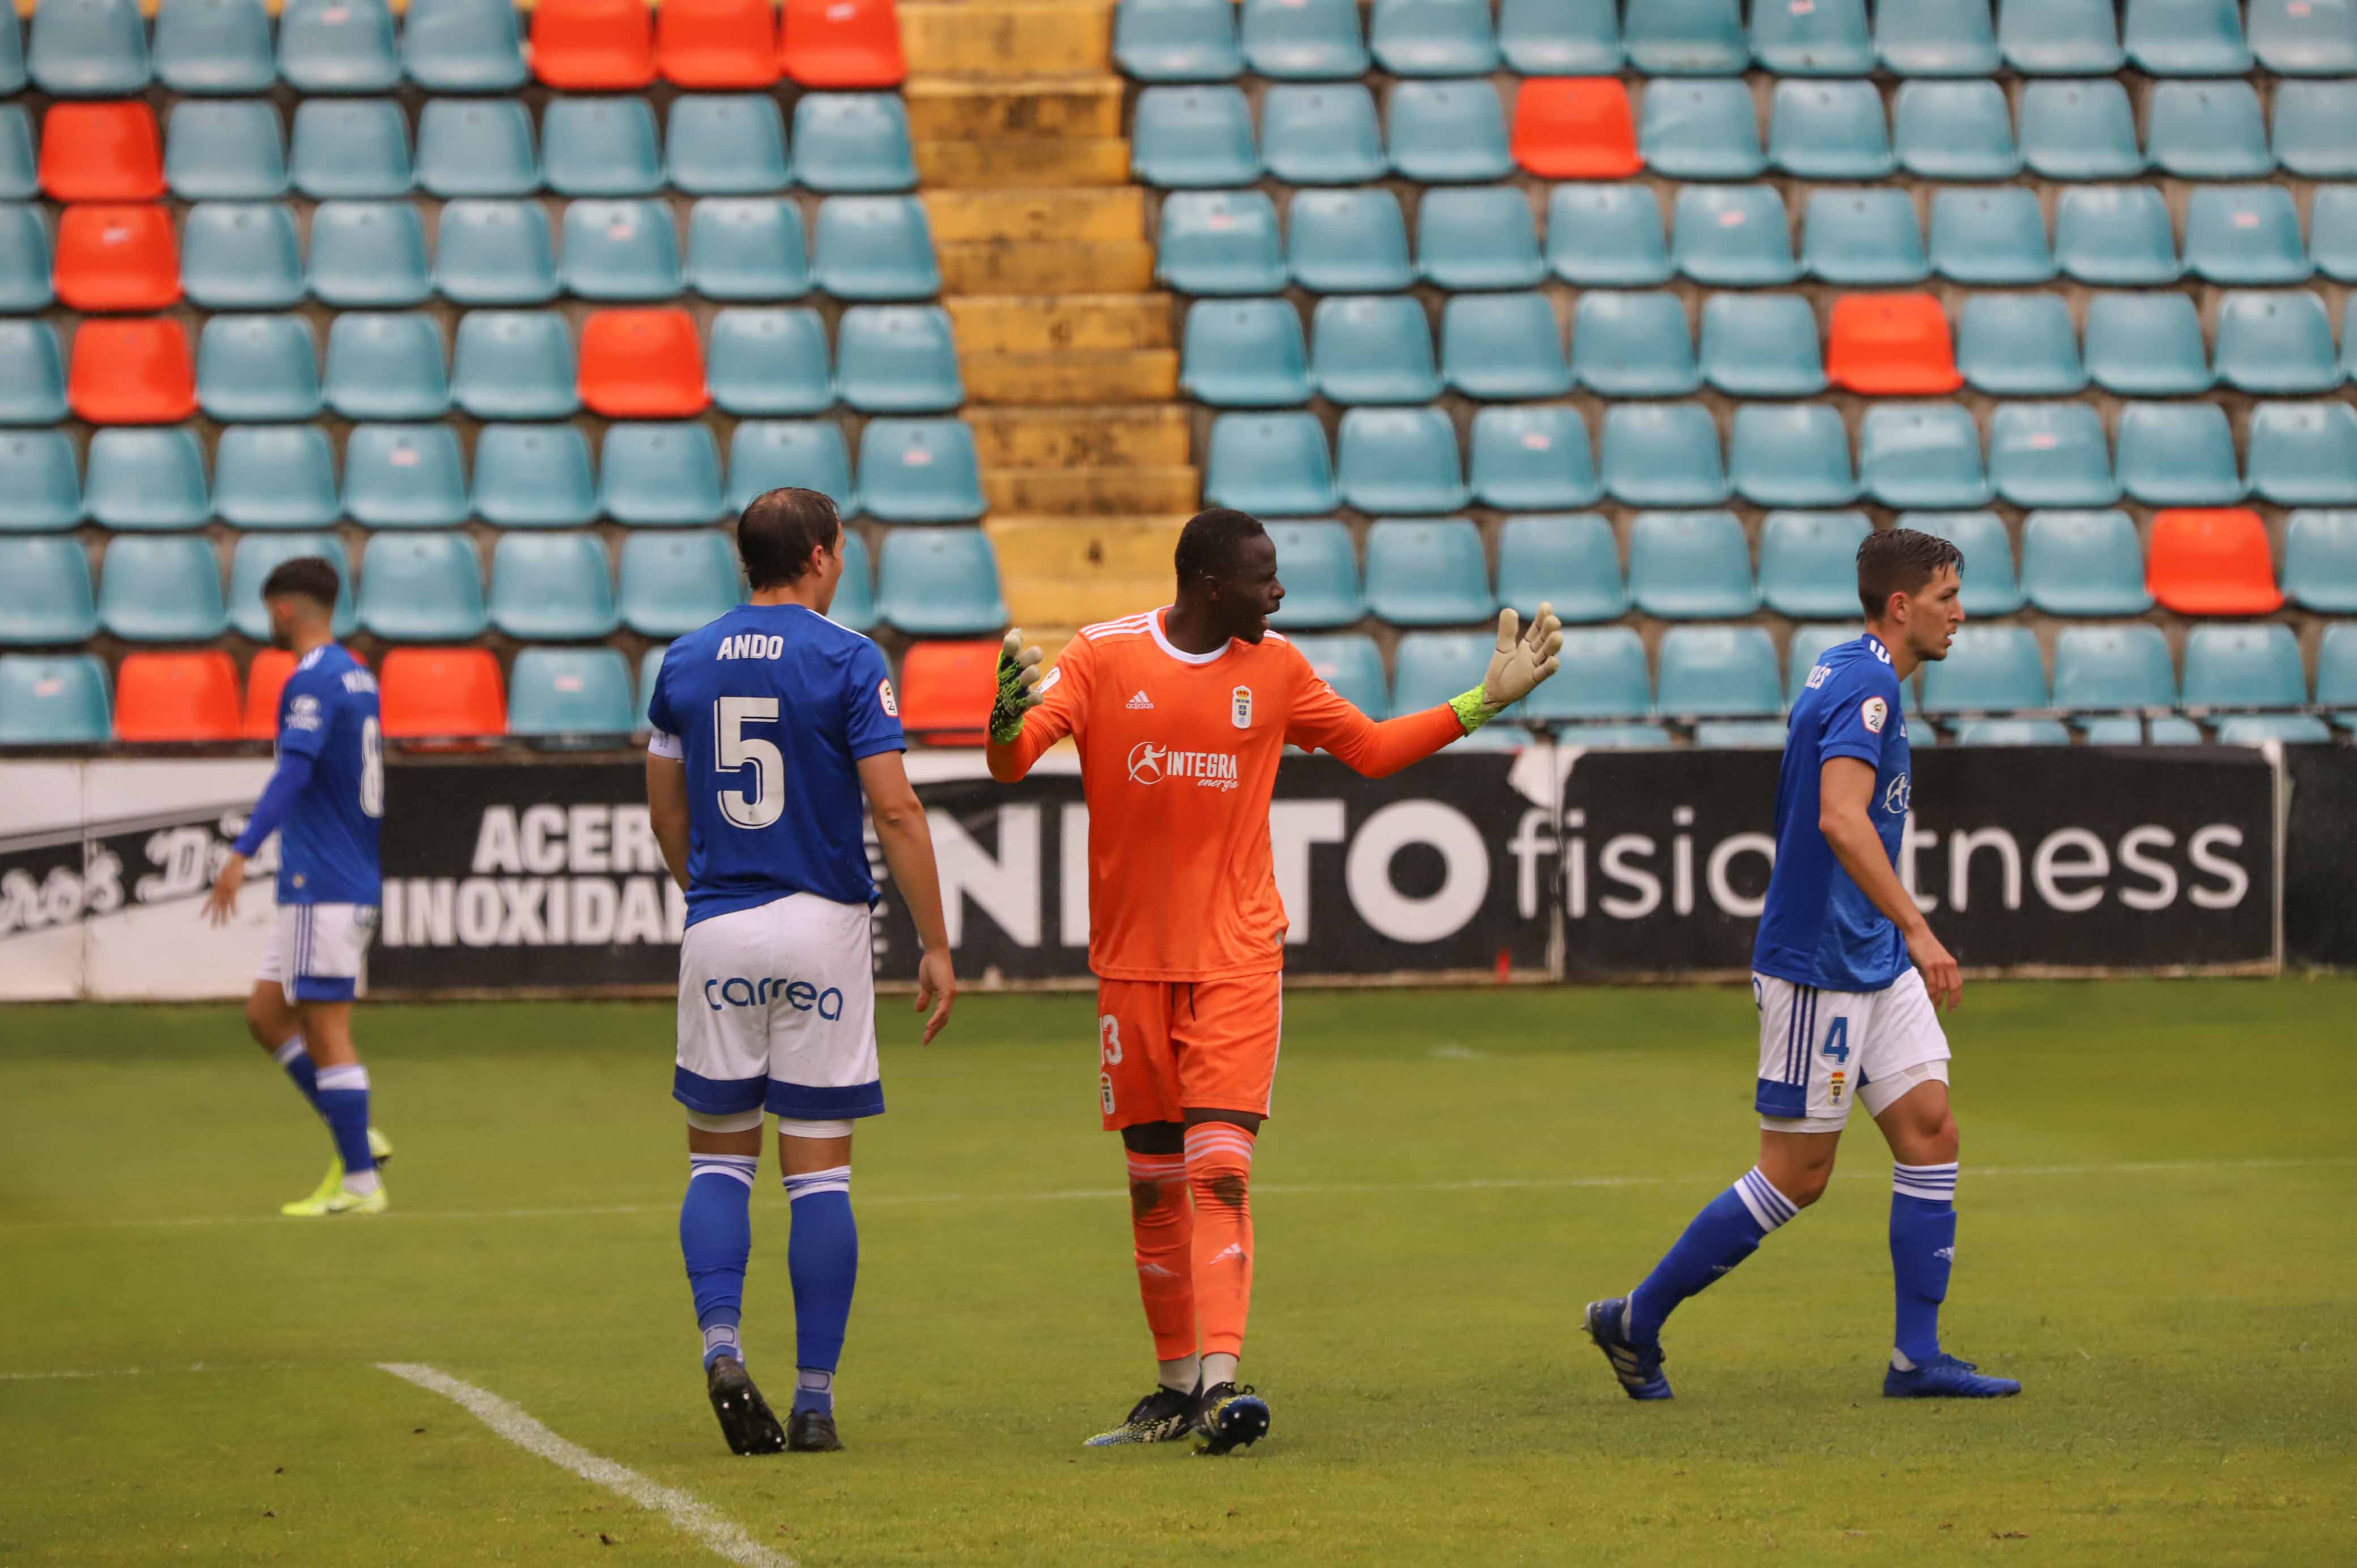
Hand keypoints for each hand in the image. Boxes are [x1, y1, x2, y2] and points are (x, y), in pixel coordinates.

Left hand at [202, 852, 246, 927]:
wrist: (234, 862)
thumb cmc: (230, 868)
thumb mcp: (224, 877)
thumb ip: (223, 883)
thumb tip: (224, 883)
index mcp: (216, 890)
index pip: (209, 902)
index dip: (205, 910)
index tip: (201, 917)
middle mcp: (219, 892)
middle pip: (216, 908)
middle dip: (214, 918)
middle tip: (213, 927)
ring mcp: (226, 892)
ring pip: (224, 907)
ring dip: (224, 917)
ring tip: (224, 926)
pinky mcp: (233, 890)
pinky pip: (233, 902)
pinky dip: (234, 909)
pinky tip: (235, 916)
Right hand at [913, 948, 956, 1044]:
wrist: (934, 954)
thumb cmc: (931, 966)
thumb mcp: (925, 986)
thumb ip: (924, 998)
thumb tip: (920, 1011)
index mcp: (946, 997)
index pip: (941, 1016)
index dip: (934, 1027)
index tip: (925, 1038)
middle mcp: (951, 997)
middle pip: (944, 1019)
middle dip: (934, 1031)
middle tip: (924, 1042)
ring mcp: (951, 994)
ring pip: (944, 1016)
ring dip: (935, 1028)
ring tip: (926, 1037)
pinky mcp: (948, 991)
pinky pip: (943, 1008)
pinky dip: (937, 1018)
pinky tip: (929, 1026)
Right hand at [989, 629, 1044, 744]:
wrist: (1005, 709)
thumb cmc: (1010, 679)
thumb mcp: (1010, 662)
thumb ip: (1014, 644)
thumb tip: (1017, 630)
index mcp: (1007, 664)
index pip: (1008, 650)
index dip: (1011, 643)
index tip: (1016, 637)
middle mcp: (1009, 676)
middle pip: (1018, 663)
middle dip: (1028, 657)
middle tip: (1039, 653)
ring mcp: (1014, 690)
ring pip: (1023, 681)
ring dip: (1030, 675)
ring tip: (1034, 672)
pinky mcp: (1020, 705)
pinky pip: (1029, 701)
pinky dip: (1034, 698)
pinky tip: (1038, 697)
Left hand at [1453, 604, 1564, 730]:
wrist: (1493, 691)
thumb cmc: (1501, 669)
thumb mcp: (1503, 646)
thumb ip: (1507, 630)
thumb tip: (1509, 609)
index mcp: (1529, 645)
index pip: (1538, 629)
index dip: (1542, 618)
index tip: (1546, 606)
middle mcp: (1535, 654)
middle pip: (1544, 640)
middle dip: (1549, 630)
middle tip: (1553, 620)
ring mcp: (1535, 667)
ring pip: (1546, 654)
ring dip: (1552, 646)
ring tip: (1557, 636)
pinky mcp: (1532, 680)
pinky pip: (1542, 673)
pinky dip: (1549, 668)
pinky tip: (1554, 660)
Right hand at [1911, 926, 1962, 1010]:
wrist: (1917, 931)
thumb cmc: (1924, 943)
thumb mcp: (1937, 956)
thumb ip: (1941, 966)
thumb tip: (1939, 978)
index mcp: (1952, 963)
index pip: (1959, 983)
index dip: (1957, 996)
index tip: (1954, 1005)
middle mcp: (1948, 965)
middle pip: (1954, 987)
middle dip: (1952, 1001)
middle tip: (1948, 1010)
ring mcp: (1939, 965)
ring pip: (1943, 987)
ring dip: (1939, 999)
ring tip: (1935, 1006)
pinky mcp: (1929, 965)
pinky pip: (1933, 983)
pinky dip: (1932, 992)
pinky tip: (1930, 997)